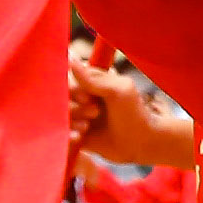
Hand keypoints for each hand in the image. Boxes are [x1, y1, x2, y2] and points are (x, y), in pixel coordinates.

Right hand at [68, 55, 196, 167]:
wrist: (142, 144)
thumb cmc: (134, 113)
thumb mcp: (117, 90)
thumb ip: (93, 78)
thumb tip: (70, 59)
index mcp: (91, 82)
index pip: (67, 78)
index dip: (72, 88)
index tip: (87, 96)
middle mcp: (82, 98)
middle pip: (60, 98)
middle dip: (74, 106)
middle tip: (95, 112)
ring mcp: (78, 117)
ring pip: (59, 116)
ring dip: (71, 120)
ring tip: (87, 126)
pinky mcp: (77, 135)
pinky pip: (61, 133)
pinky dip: (67, 135)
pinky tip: (80, 137)